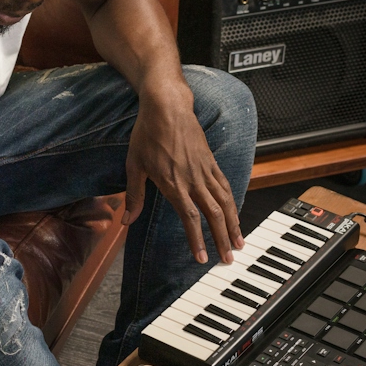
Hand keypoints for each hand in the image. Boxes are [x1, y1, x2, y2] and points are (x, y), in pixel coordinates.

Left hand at [124, 74, 243, 262]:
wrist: (167, 105)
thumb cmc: (147, 134)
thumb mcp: (134, 165)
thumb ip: (133, 196)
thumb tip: (125, 221)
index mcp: (173, 183)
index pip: (189, 218)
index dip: (197, 240)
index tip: (203, 258)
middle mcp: (193, 179)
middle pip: (213, 214)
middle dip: (222, 239)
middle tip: (228, 259)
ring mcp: (205, 170)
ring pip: (225, 202)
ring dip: (233, 224)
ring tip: (239, 243)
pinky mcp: (211, 161)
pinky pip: (226, 186)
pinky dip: (233, 203)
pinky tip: (235, 214)